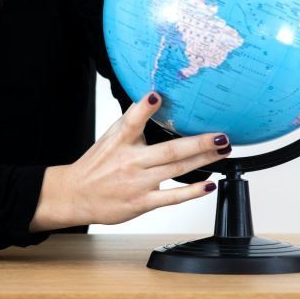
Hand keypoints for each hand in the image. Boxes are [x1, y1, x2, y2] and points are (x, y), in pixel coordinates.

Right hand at [29, 92, 230, 230]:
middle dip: (198, 142)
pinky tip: (208, 185)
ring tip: (222, 150)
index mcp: (119, 142)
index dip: (143, 109)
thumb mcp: (109, 138)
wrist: (76, 195)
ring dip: (203, 160)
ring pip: (176, 170)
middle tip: (221, 135)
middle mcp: (130, 161)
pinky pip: (171, 197)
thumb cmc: (96, 166)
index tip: (157, 96)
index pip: (131, 122)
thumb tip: (151, 99)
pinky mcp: (143, 201)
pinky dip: (192, 192)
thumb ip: (131, 122)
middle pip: (169, 150)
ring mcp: (138, 182)